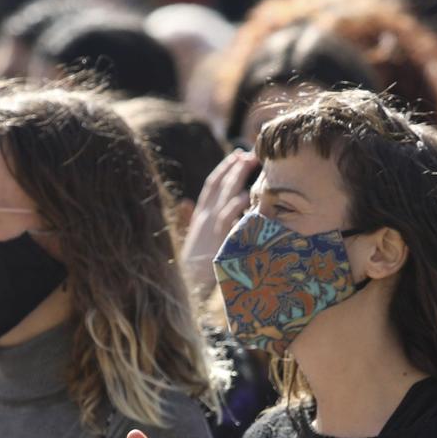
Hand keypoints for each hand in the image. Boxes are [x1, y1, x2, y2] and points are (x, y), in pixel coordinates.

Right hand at [180, 150, 254, 301]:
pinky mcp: (218, 239)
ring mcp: (211, 227)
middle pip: (220, 185)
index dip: (223, 169)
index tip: (235, 155)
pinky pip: (228, 216)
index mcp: (199, 216)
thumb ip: (191, 219)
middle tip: (249, 153)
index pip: (211, 186)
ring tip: (250, 163)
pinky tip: (249, 193)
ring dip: (237, 177)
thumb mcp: (193, 240)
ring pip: (225, 195)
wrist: (187, 284)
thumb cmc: (192, 266)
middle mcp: (205, 217)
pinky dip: (238, 203)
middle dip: (234, 167)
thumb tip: (185, 203)